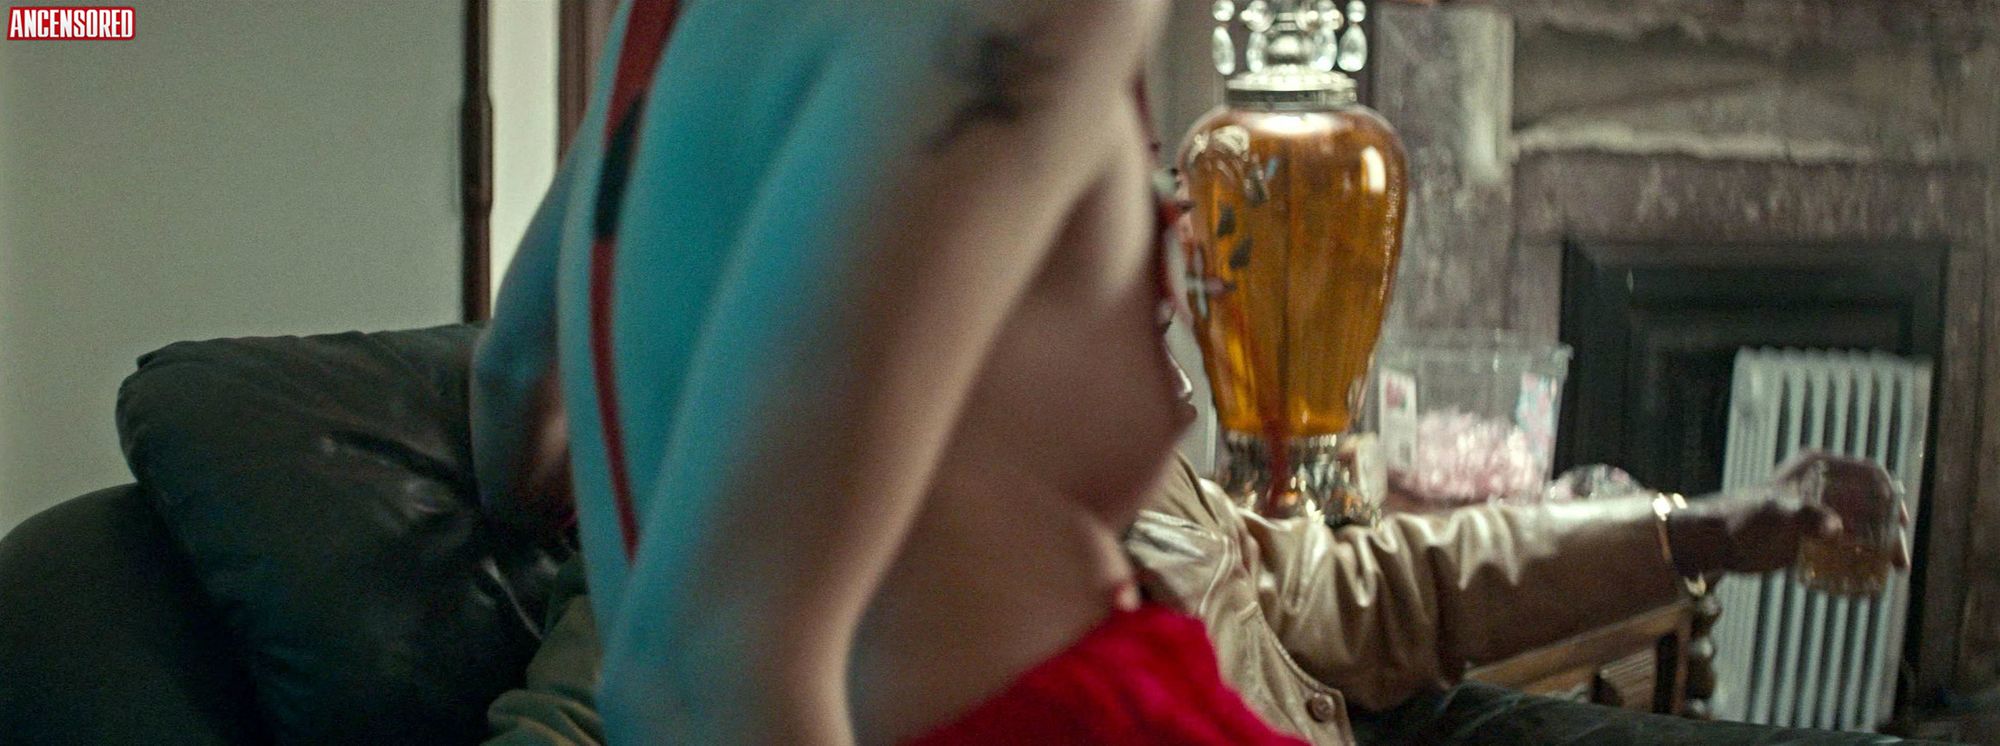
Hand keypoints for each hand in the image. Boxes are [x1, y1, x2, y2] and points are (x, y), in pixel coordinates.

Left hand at [1665, 453, 1910, 575]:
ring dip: (1881, 546)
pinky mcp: (1812, 534)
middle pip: (1872, 503)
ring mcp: (1819, 510)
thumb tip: (1836, 530)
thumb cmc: (1739, 518)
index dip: (1891, 496)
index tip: (1901, 522)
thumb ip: (1803, 517)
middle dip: (1891, 529)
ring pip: (1863, 525)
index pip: (1869, 474)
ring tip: (1892, 570)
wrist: (1714, 542)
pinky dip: (1861, 558)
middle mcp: (1823, 486)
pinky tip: (1870, 577)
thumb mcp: (1774, 513)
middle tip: (1899, 559)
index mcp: (1817, 468)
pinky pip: (1846, 545)